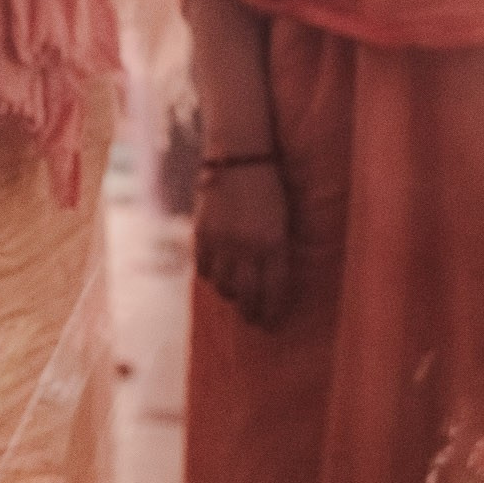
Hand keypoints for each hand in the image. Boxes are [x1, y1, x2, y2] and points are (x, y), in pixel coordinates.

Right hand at [194, 157, 289, 332]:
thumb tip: (271, 283)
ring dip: (231, 294)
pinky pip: (204, 268)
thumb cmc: (269, 189)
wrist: (239, 159)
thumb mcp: (282, 221)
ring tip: (236, 295)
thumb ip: (277, 251)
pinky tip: (217, 275)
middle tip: (254, 320)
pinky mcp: (202, 234)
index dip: (272, 311)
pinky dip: (211, 276)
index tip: (272, 323)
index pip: (274, 290)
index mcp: (274, 243)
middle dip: (252, 312)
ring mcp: (222, 241)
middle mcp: (248, 247)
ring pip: (223, 285)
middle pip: (248, 294)